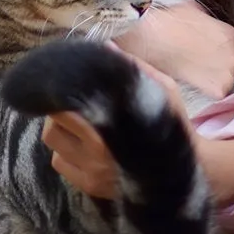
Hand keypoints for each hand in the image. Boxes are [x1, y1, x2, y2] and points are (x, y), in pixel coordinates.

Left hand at [40, 63, 188, 199]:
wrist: (182, 171)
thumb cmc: (172, 124)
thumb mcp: (163, 89)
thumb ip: (133, 67)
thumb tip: (105, 46)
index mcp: (111, 131)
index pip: (64, 107)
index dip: (63, 93)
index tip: (71, 84)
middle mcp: (96, 156)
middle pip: (52, 126)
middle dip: (59, 111)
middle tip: (74, 102)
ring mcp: (91, 174)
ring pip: (53, 145)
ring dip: (60, 131)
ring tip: (77, 123)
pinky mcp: (89, 187)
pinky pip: (59, 163)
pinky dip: (64, 151)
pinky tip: (82, 144)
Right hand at [116, 0, 233, 97]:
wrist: (158, 38)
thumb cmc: (172, 23)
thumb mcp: (193, 10)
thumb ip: (204, 18)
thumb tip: (198, 17)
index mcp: (232, 36)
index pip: (233, 49)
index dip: (218, 53)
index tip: (206, 54)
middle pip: (232, 66)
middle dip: (218, 67)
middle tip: (199, 66)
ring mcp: (229, 72)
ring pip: (226, 82)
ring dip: (213, 81)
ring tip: (195, 75)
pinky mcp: (219, 89)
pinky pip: (218, 95)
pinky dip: (207, 92)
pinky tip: (193, 83)